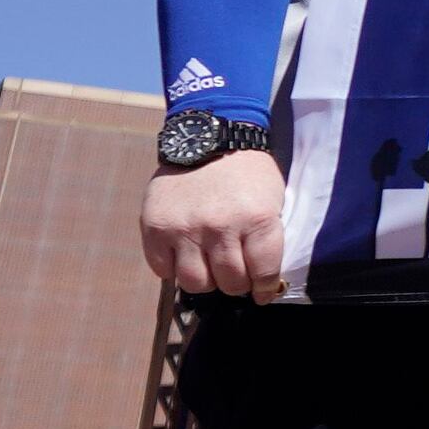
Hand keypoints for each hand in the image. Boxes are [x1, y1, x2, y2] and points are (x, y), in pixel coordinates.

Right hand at [140, 150, 292, 298]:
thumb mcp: (272, 199)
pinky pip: (163, 270)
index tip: (262, 292)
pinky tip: (185, 254)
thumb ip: (266, 238)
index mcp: (257, 218)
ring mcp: (185, 228)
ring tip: (209, 266)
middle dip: (236, 284)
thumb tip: (263, 279)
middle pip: (230, 282)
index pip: (264, 272)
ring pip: (195, 282)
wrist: (207, 136)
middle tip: (235, 274)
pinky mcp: (156, 227)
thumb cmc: (246, 172)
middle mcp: (221, 226)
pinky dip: (174, 268)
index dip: (265, 287)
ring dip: (205, 280)